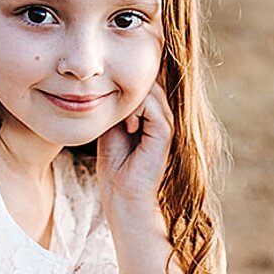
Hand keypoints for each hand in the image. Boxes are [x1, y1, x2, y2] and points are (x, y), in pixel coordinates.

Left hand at [97, 80, 172, 217]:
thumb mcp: (111, 124)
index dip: (122, 84)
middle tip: (113, 112)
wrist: (121, 191)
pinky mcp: (166, 132)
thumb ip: (115, 103)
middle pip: (146, 82)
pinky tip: (129, 127)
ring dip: (130, 101)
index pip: (141, 82)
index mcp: (149, 112)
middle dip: (126, 90)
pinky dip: (136, 111)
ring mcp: (165, 122)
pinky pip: (153, 106)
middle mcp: (160, 114)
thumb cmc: (113, 160)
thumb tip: (109, 81)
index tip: (108, 103)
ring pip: (149, 90)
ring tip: (123, 124)